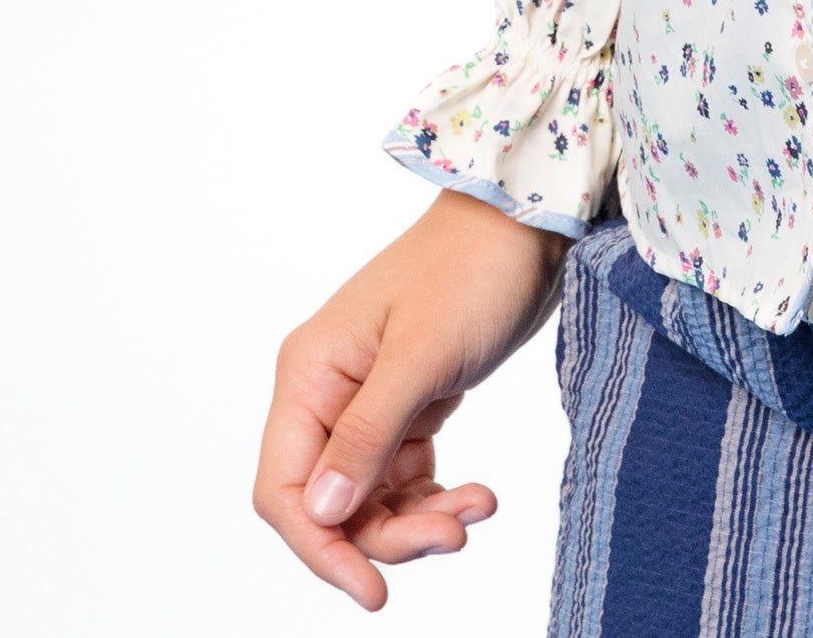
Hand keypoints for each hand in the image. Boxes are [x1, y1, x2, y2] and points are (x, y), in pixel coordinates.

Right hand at [254, 187, 567, 611]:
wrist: (527, 222)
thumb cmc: (471, 268)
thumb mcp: (422, 355)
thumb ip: (368, 434)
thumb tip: (321, 513)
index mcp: (309, 373)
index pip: (285, 490)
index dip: (320, 548)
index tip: (371, 590)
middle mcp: (327, 392)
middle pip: (332, 504)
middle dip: (387, 534)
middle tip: (451, 537)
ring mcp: (367, 401)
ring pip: (372, 498)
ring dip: (421, 518)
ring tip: (477, 510)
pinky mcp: (408, 405)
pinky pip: (406, 477)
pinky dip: (438, 495)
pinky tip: (480, 495)